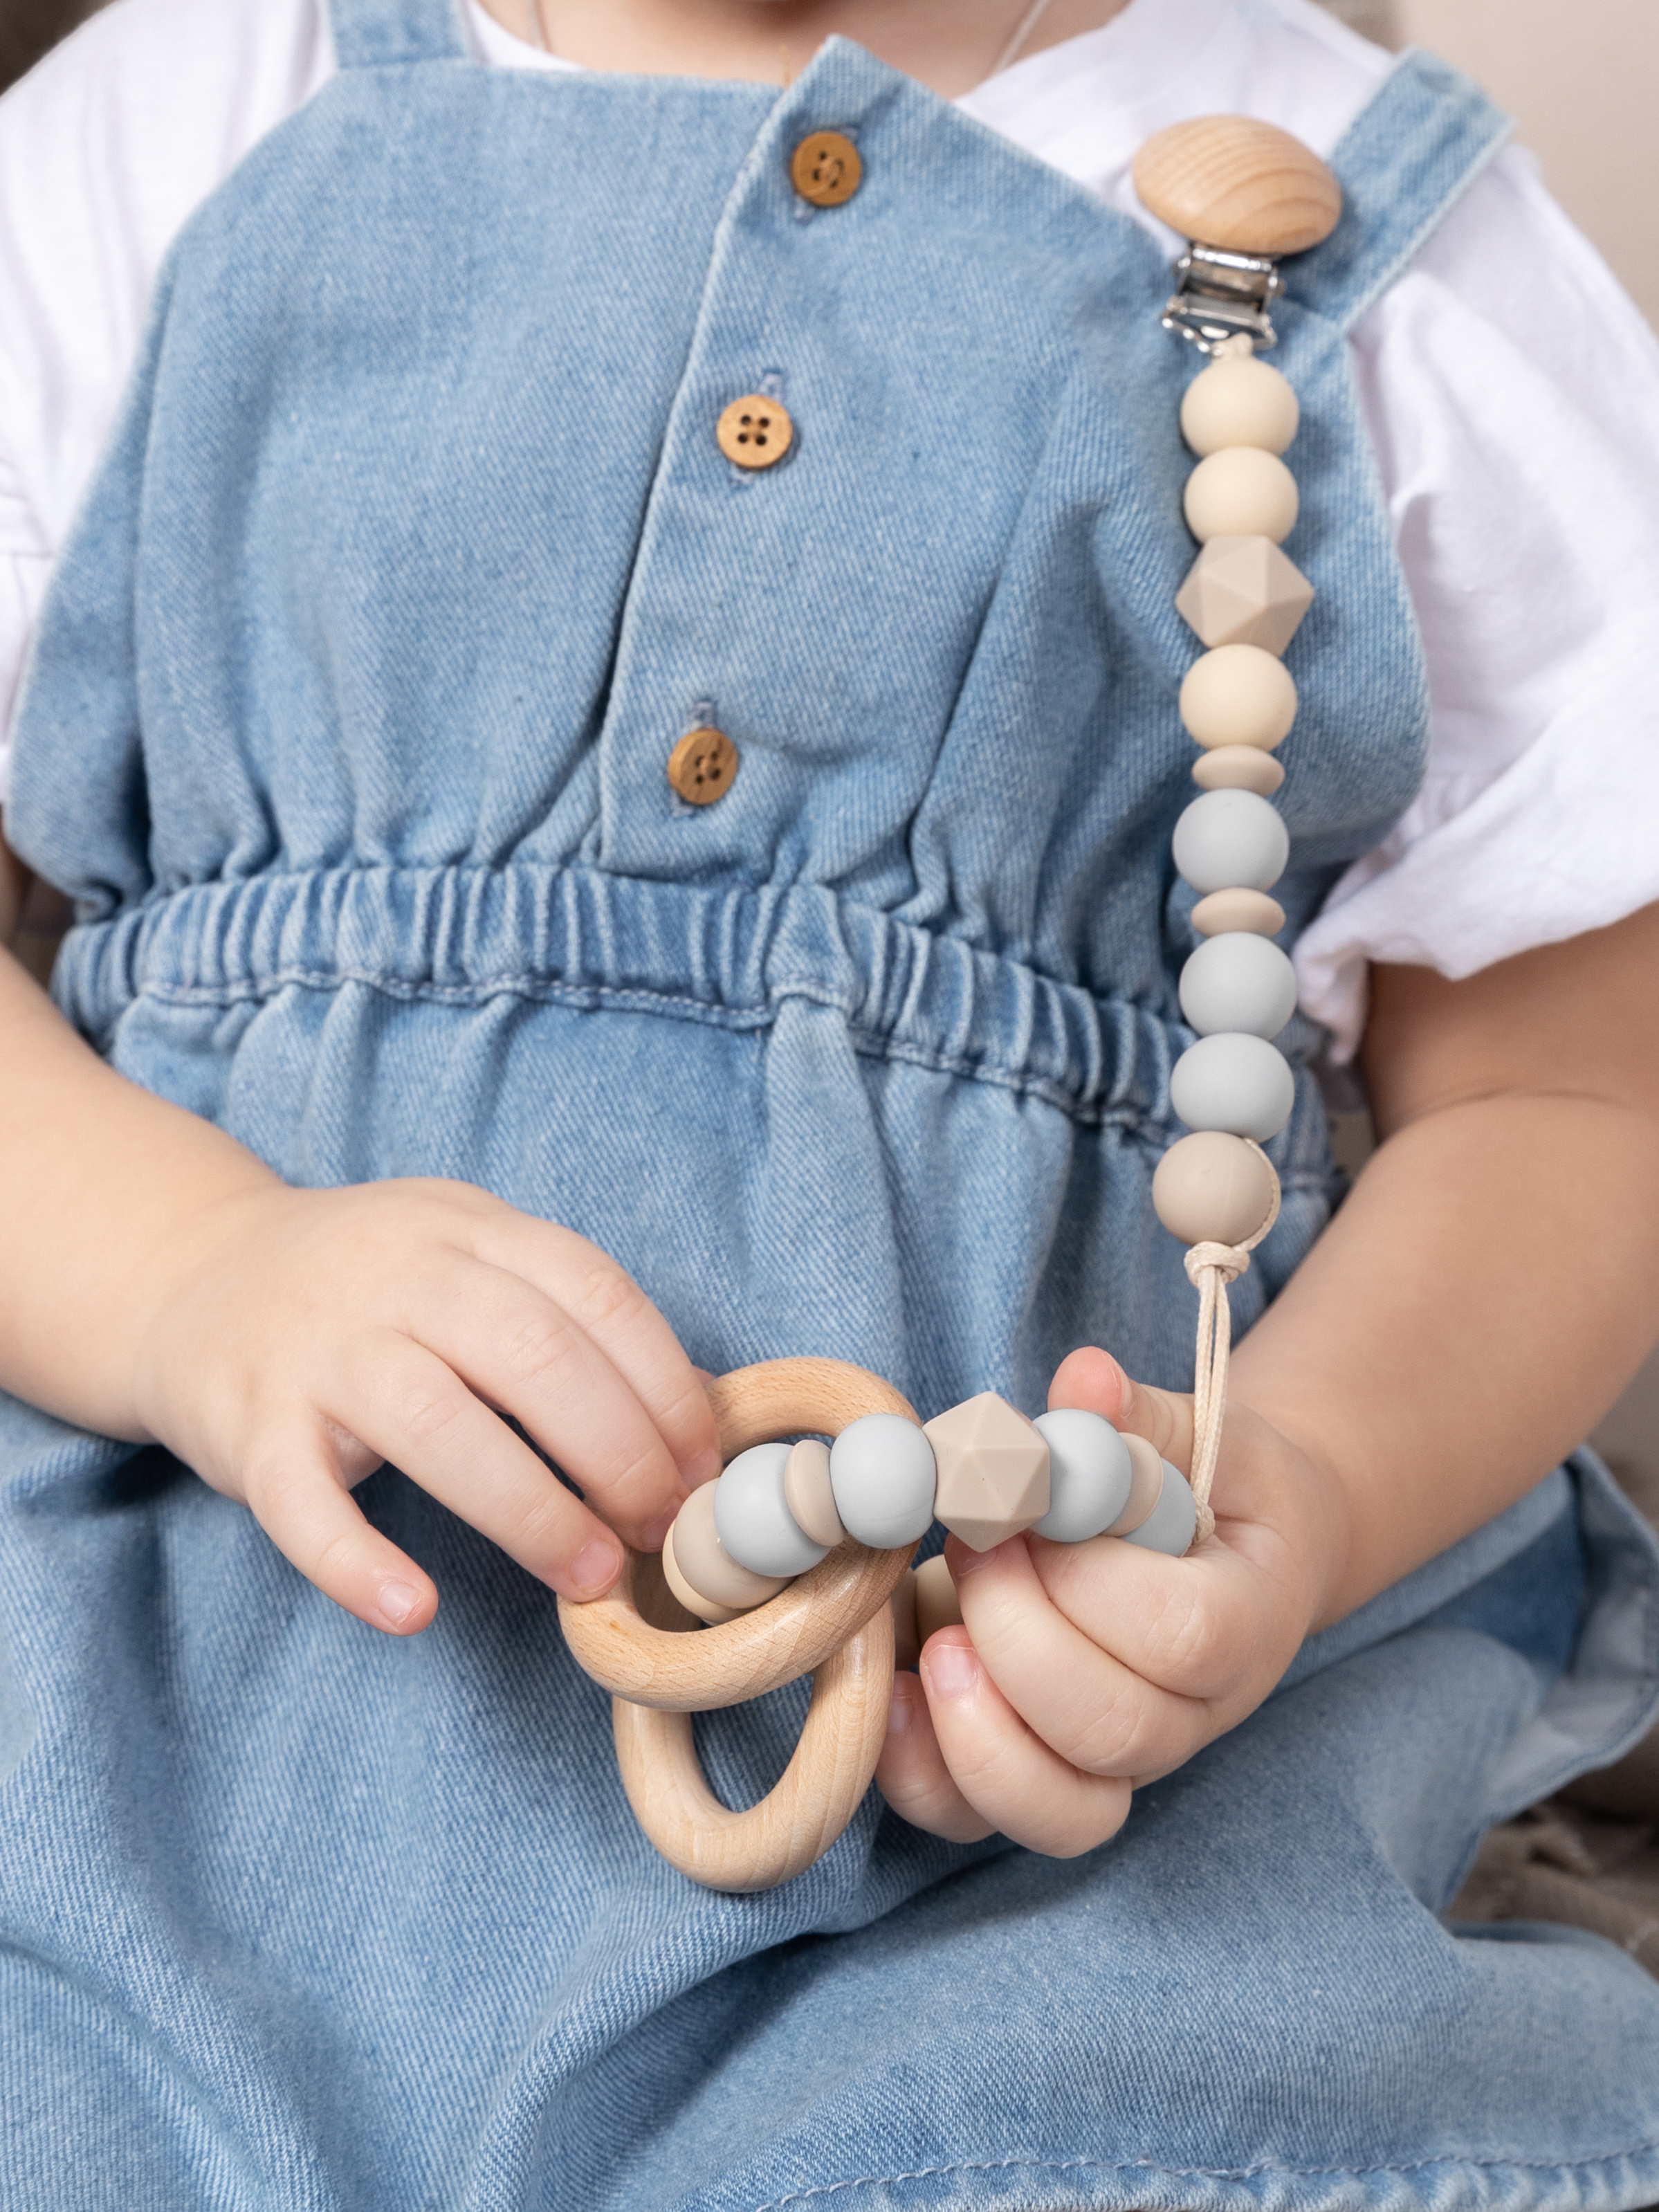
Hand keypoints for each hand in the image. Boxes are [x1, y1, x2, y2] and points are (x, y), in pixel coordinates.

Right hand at [131, 1178, 719, 1634]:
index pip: (594, 1293)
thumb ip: (572, 1320)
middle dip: (617, 1449)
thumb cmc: (370, 1292)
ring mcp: (319, 1350)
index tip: (701, 1467)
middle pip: (531, 1352)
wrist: (193, 1277)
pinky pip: (301, 1502)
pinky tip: (413, 1609)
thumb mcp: (474, 1266)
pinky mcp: (247, 1427)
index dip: (663, 1385)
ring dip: (530, 1509)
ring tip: (589, 1576)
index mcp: (471, 1232)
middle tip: (659, 1528)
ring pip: (434, 1422)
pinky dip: (356, 1561)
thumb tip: (696, 1406)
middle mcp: (398, 1277)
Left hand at [874, 1346, 1350, 1853]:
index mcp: (1249, 1624)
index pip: (1183, 1637)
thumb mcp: (1194, 1434)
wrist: (1224, 1558)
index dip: (1090, 1581)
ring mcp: (1119, 1765)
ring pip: (1059, 1808)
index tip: (1024, 1512)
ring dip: (977, 1730)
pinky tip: (893, 1698)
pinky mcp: (1044, 1781)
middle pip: (1113, 1728)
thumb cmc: (1205, 1489)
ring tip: (936, 1644)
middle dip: (1019, 1639)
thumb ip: (1138, 1416)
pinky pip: (984, 1822)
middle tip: (969, 1553)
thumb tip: (1085, 1379)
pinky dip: (926, 1777)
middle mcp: (1192, 1718)